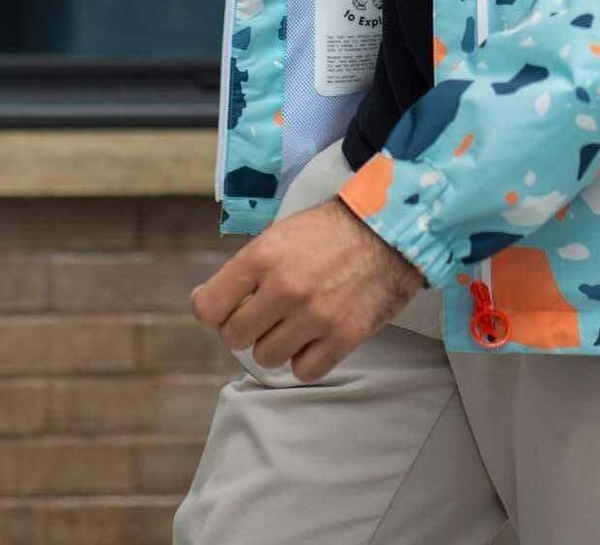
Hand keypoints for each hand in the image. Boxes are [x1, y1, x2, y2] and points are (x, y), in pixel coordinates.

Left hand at [190, 196, 424, 382]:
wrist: (391, 228)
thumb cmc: (331, 229)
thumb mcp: (281, 234)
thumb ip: (247, 270)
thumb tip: (208, 306)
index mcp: (263, 256)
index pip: (208, 308)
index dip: (215, 311)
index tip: (227, 309)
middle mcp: (284, 288)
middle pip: (235, 337)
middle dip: (247, 327)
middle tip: (267, 313)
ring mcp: (314, 315)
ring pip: (266, 357)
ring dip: (277, 343)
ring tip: (296, 322)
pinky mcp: (343, 336)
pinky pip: (303, 371)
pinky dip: (306, 358)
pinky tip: (316, 336)